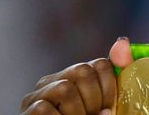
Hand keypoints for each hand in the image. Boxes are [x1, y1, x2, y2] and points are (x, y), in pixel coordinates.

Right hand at [20, 37, 134, 114]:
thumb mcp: (108, 104)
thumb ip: (116, 74)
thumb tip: (122, 41)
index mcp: (76, 76)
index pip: (100, 64)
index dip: (110, 88)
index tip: (109, 108)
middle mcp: (54, 80)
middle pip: (82, 71)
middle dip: (94, 99)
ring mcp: (37, 96)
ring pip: (64, 88)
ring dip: (78, 112)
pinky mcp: (27, 112)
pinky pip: (44, 108)